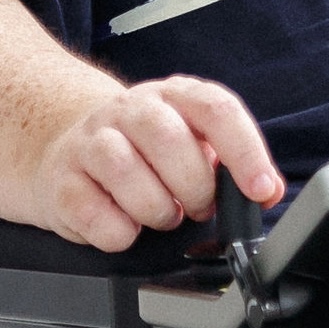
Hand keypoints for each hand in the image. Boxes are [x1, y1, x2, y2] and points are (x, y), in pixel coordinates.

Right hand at [32, 75, 284, 250]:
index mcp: (174, 95)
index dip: (245, 151)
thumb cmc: (144, 150)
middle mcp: (131, 110)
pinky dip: (118, 232)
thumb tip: (266, 190)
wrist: (69, 146)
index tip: (262, 190)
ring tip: (163, 215)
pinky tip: (126, 227)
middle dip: (194, 187)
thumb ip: (226, 162)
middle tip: (199, 208)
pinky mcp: (62, 178)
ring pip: (125, 171)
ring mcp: (92, 140)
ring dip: (156, 209)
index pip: (216, 109)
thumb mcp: (189, 140)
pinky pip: (92, 212)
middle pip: (169, 138)